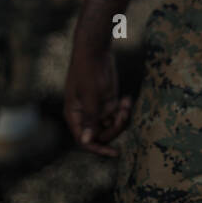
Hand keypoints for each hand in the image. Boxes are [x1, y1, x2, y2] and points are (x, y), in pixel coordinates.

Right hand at [64, 41, 131, 156]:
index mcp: (74, 116)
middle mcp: (85, 115)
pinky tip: (127, 99)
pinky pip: (117, 115)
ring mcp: (97, 109)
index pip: (84, 140)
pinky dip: (124, 110)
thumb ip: (90, 119)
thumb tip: (86, 141)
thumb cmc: (88, 71)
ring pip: (112, 126)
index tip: (114, 153)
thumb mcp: (90, 96)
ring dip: (121, 119)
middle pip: (101, 135)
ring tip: (126, 103)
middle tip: (123, 113)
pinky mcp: (108, 101)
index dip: (98, 148)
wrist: (95, 50)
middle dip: (115, 128)